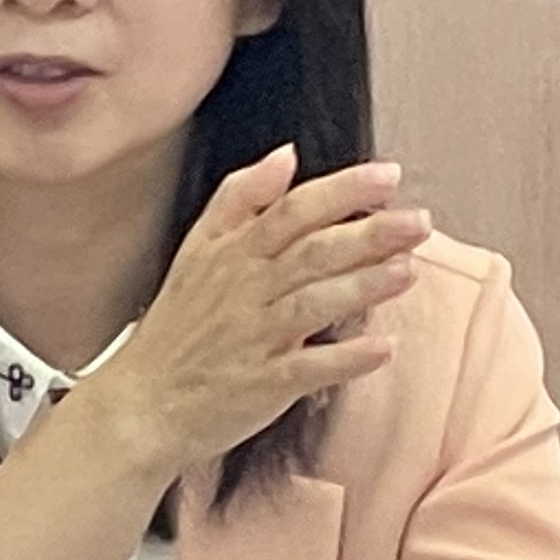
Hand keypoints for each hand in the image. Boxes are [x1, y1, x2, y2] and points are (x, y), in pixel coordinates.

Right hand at [79, 148, 428, 480]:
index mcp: (233, 253)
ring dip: (362, 286)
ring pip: (313, 304)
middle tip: (419, 222)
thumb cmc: (178, 326)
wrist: (140, 403)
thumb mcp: (196, 249)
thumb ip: (241, 198)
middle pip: (312, 252)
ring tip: (407, 271)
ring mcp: (255, 338)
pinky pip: (308, 369)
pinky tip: (383, 348)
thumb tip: (285, 156)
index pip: (293, 210)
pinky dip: (345, 359)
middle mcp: (246, 290)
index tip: (387, 176)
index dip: (342, 190)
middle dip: (368, 234)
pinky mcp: (262, 385)